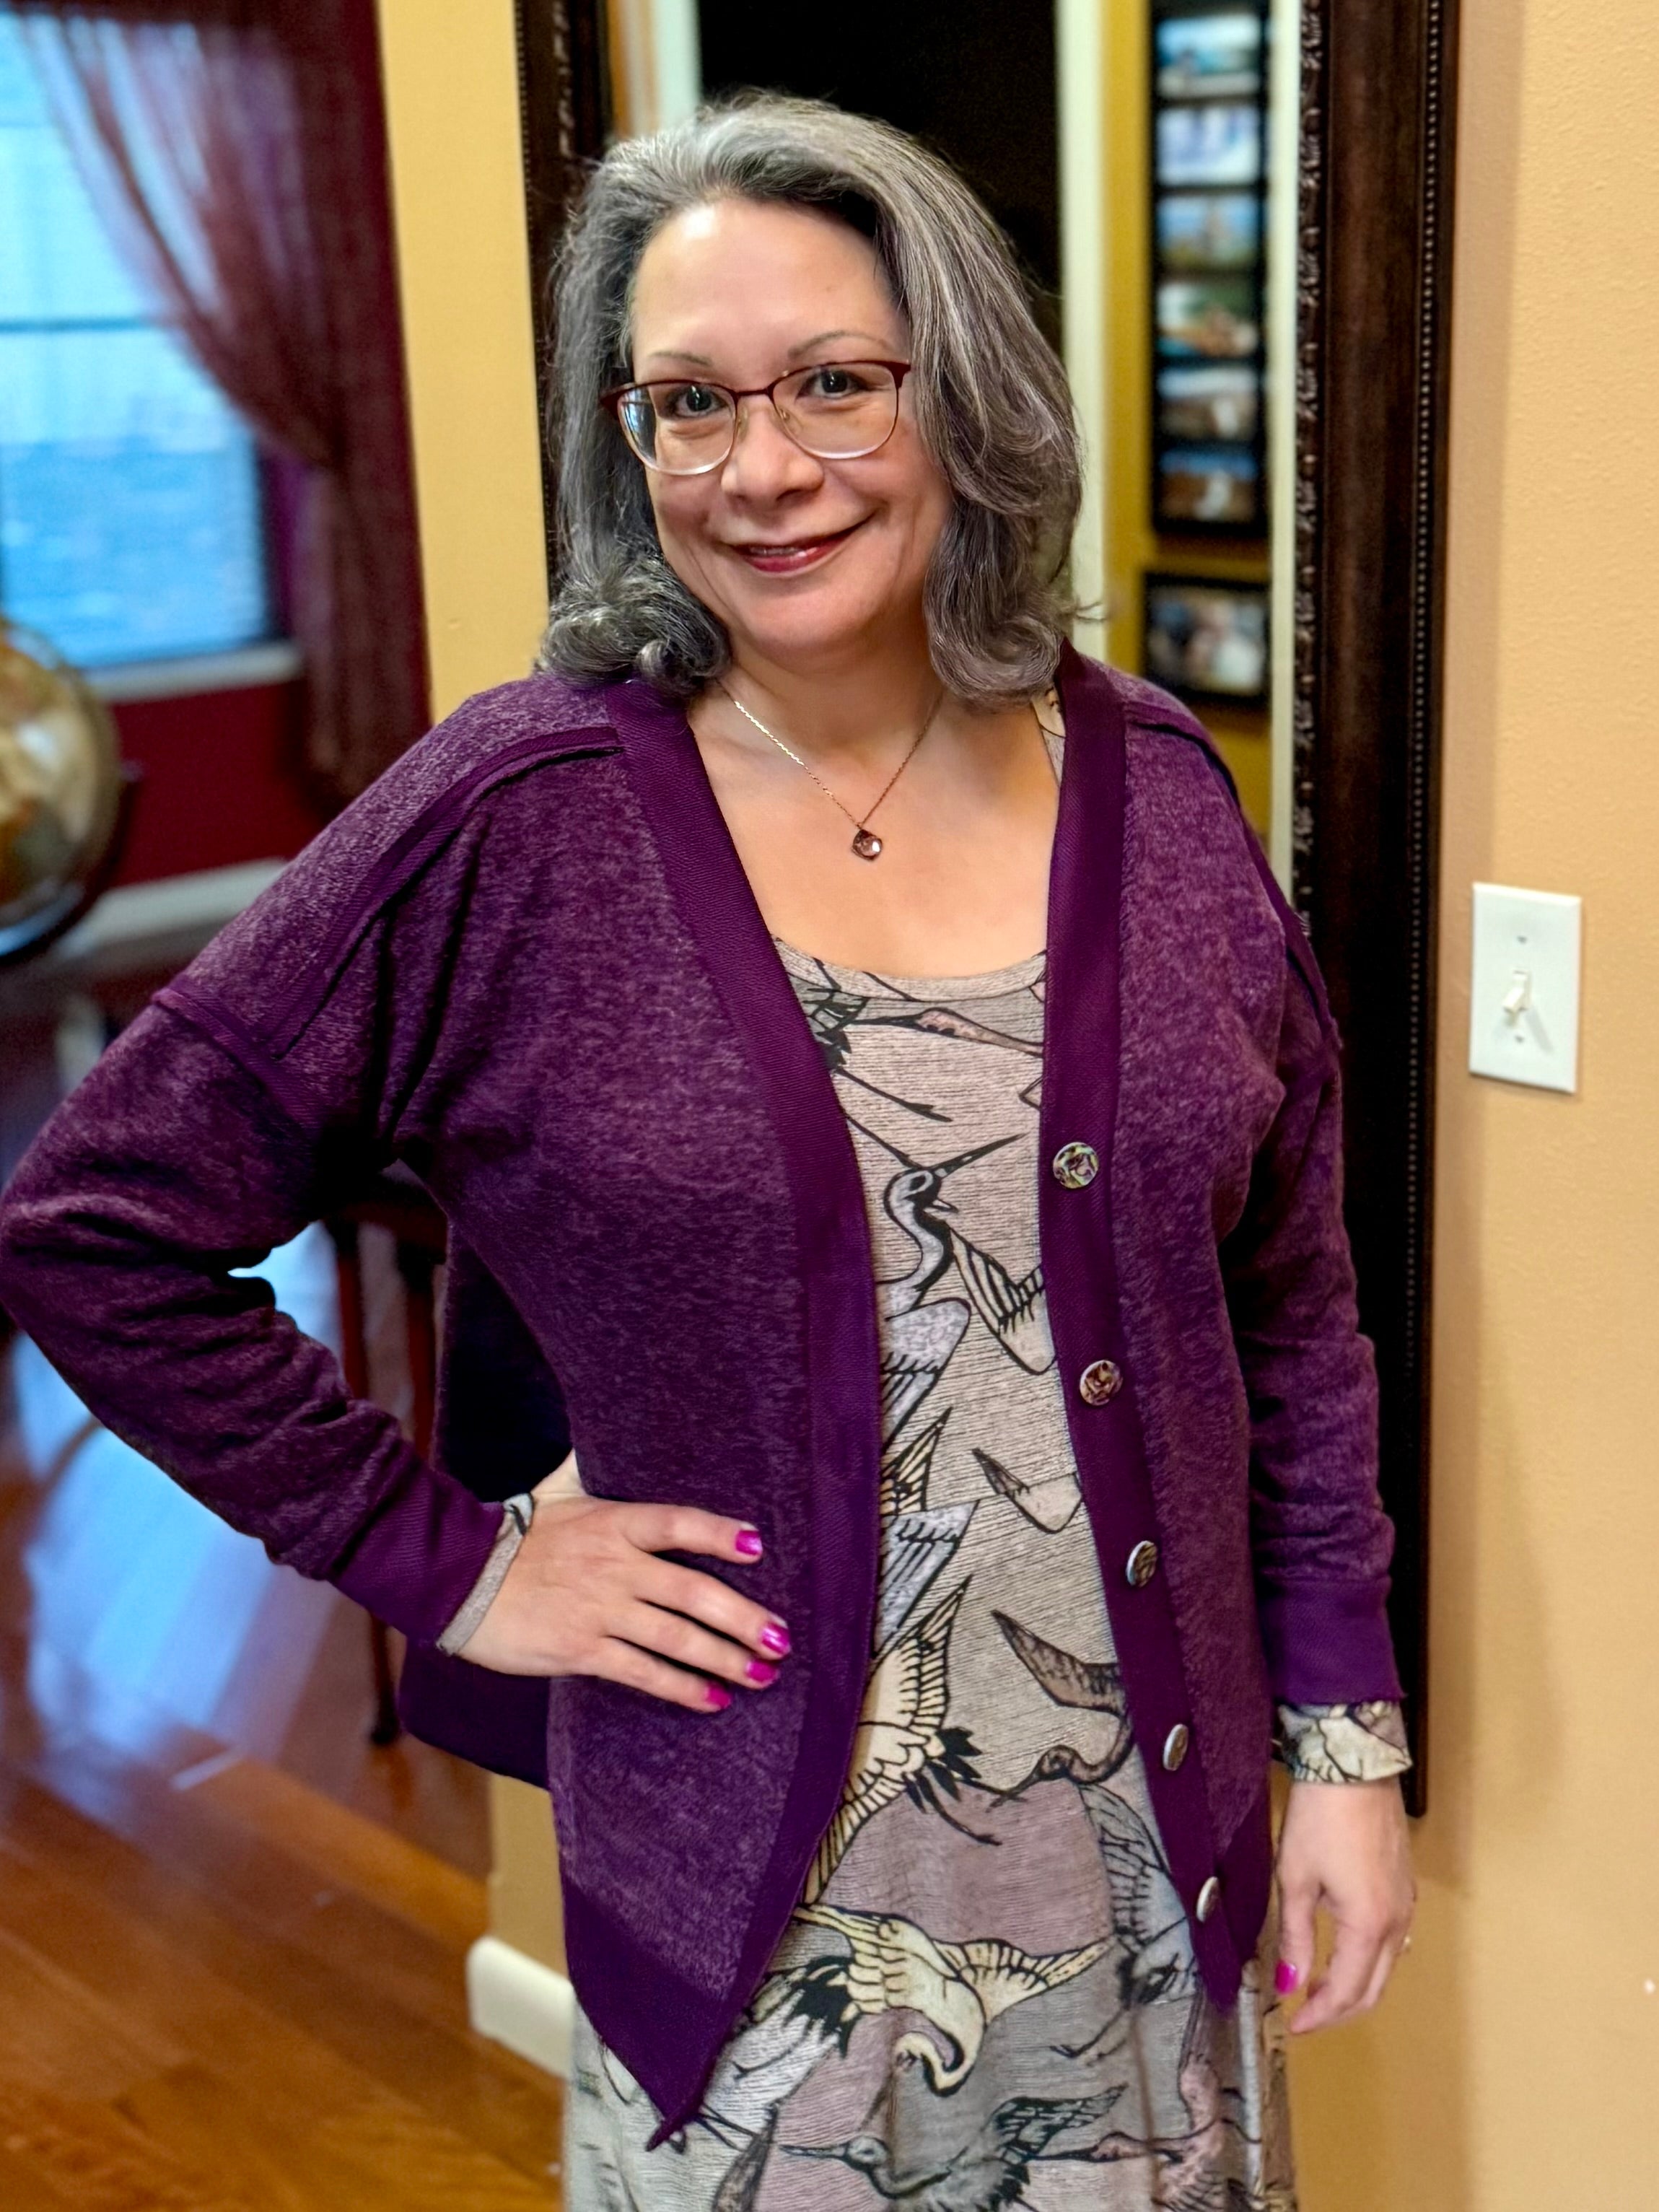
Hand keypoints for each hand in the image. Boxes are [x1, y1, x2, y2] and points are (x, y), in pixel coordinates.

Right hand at [457, 1460, 788, 1711]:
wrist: (458, 1579)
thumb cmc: (514, 1533)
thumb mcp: (556, 1488)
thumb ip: (591, 1464)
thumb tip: (612, 1419)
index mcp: (612, 1523)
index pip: (677, 1523)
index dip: (719, 1533)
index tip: (758, 1547)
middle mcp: (614, 1567)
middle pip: (692, 1591)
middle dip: (743, 1618)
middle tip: (782, 1639)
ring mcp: (599, 1611)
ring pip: (675, 1638)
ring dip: (724, 1658)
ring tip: (762, 1674)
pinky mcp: (581, 1649)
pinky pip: (642, 1672)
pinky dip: (681, 1688)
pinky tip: (713, 1699)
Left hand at [1275, 1777, 1414, 2032]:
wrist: (1354, 1766)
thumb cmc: (1320, 1818)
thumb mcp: (1295, 1878)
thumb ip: (1295, 1937)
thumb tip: (1289, 1982)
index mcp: (1369, 1925)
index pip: (1348, 1991)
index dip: (1320, 2015)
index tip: (1293, 2024)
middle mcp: (1397, 1921)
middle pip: (1374, 1988)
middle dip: (1339, 2009)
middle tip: (1305, 2014)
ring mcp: (1406, 1903)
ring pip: (1387, 1966)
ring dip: (1357, 1986)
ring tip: (1319, 1988)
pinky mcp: (1405, 1886)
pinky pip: (1393, 1940)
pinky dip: (1370, 1960)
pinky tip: (1345, 1954)